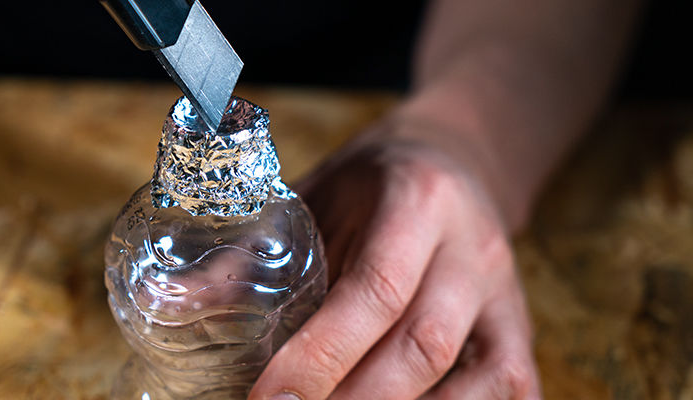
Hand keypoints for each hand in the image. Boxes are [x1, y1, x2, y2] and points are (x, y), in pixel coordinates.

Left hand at [248, 117, 540, 398]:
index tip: (269, 399)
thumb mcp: (313, 196)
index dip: (323, 353)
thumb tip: (174, 303)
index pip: (377, 288)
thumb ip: (254, 251)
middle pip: (424, 346)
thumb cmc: (371, 184)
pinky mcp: (519, 328)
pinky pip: (514, 389)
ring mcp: (505, 294)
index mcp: (417, 201)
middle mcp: (472, 250)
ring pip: (476, 380)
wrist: (451, 162)